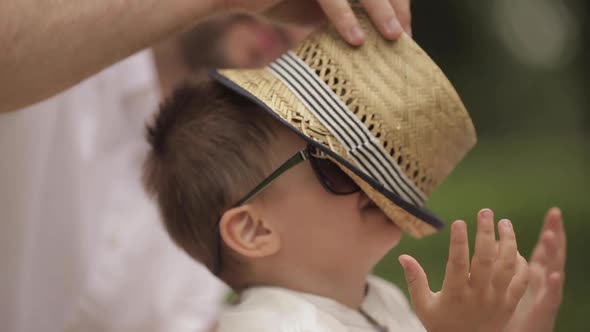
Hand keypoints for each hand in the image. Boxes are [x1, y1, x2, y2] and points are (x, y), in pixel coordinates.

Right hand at [223, 0, 411, 44]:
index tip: (405, 32)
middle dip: (396, 6)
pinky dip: (345, 16)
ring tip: (394, 37)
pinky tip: (357, 40)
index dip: (397, 3)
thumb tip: (378, 35)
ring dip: (380, 9)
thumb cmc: (276, 0)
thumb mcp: (317, 7)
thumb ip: (346, 11)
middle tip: (404, 37)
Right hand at [399, 209, 528, 331]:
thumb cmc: (441, 325)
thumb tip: (403, 256)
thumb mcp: (423, 305)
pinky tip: (513, 248)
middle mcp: (478, 296)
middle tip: (485, 211)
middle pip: (486, 259)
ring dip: (509, 241)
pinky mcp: (510, 304)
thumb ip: (415, 280)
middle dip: (486, 232)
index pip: (458, 264)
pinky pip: (521, 280)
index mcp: (455, 294)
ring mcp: (497, 300)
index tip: (458, 222)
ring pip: (508, 266)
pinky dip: (520, 262)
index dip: (458, 242)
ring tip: (504, 222)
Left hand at [504, 208, 565, 331]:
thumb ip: (502, 263)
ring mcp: (544, 295)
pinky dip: (553, 287)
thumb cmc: (507, 312)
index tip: (554, 212)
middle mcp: (543, 282)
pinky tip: (554, 275)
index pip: (545, 249)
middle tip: (556, 213)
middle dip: (555, 234)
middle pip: (552, 254)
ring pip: (552, 271)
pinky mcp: (543, 311)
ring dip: (553, 253)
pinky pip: (550, 298)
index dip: (551, 231)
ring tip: (551, 235)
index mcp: (536, 275)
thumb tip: (496, 244)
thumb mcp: (508, 284)